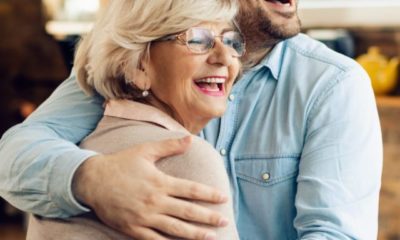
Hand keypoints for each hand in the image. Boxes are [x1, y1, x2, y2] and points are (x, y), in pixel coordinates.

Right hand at [73, 136, 228, 239]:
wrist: (92, 180)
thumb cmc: (121, 163)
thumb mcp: (145, 151)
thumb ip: (169, 146)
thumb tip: (190, 139)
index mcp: (160, 182)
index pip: (191, 190)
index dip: (209, 194)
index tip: (223, 197)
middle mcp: (155, 201)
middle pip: (188, 211)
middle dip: (209, 217)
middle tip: (225, 220)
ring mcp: (144, 217)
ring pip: (175, 229)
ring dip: (196, 234)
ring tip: (212, 237)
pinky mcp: (133, 229)